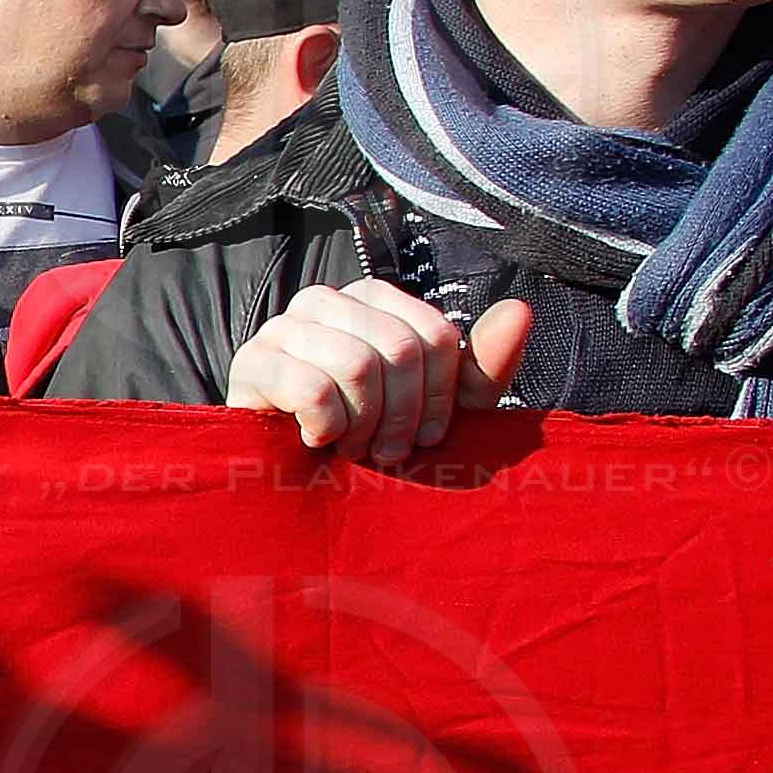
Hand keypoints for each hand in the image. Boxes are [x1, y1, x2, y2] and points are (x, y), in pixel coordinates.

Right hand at [224, 279, 529, 463]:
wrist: (290, 473)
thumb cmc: (369, 433)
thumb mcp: (437, 408)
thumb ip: (481, 367)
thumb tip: (521, 309)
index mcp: (375, 299)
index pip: (435, 335)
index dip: (441, 397)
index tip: (427, 435)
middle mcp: (326, 299)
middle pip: (399, 348)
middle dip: (403, 415)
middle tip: (388, 451)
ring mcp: (284, 326)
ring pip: (357, 364)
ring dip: (363, 425)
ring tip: (352, 447)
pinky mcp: (252, 362)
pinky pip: (312, 387)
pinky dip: (328, 427)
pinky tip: (317, 440)